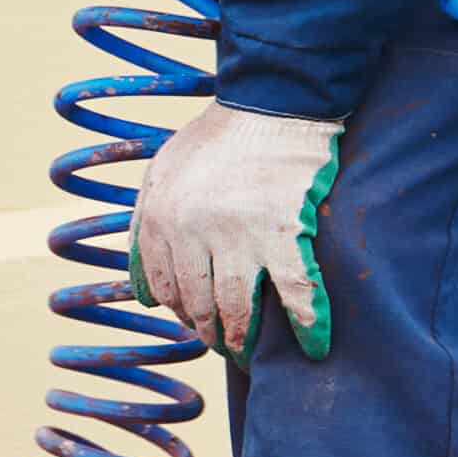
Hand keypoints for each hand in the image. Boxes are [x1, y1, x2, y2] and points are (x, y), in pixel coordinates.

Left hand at [128, 102, 340, 366]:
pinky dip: (307, 324)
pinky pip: (296, 292)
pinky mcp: (284, 232)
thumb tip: (144, 294)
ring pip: (239, 308)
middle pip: (199, 304)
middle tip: (223, 345)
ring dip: (243, 338)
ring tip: (248, 352)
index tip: (196, 320)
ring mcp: (240, 235)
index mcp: (161, 218)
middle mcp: (193, 233)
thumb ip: (145, 227)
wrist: (269, 104)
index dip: (180, 311)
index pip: (164, 287)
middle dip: (210, 332)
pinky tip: (314, 347)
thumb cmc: (214, 138)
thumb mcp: (160, 174)